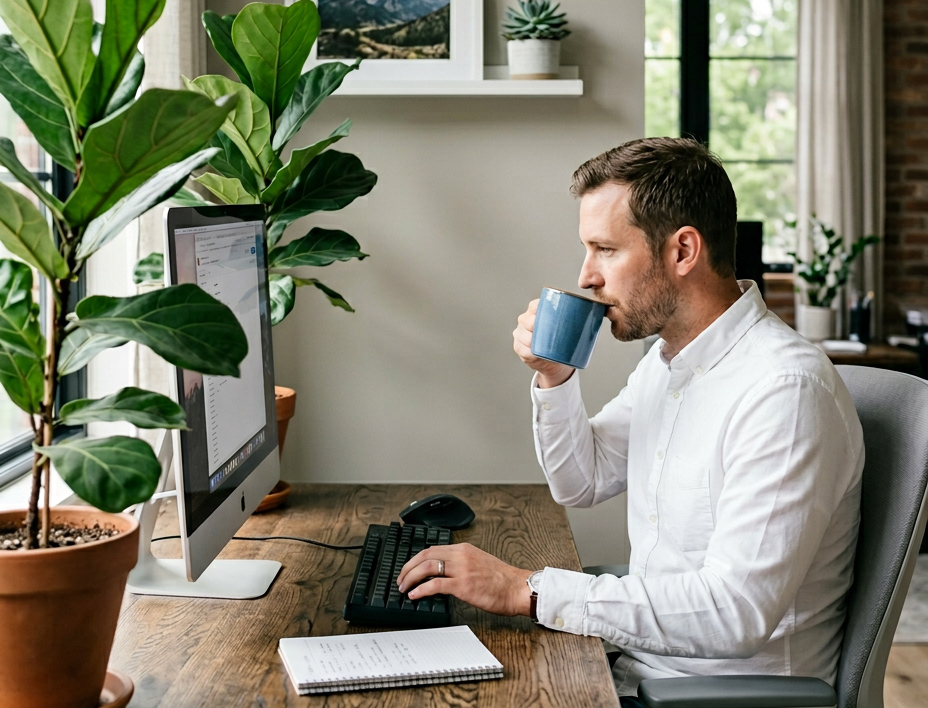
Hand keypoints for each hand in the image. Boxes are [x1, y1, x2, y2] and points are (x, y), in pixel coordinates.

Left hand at [397, 543, 532, 616]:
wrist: (518, 588)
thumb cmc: (502, 580)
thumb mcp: (479, 562)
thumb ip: (461, 563)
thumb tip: (444, 573)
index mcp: (464, 549)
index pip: (432, 549)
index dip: (416, 559)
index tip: (408, 569)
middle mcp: (461, 556)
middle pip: (425, 556)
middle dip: (408, 568)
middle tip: (400, 579)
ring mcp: (461, 570)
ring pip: (427, 567)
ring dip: (411, 577)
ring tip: (404, 587)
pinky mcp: (463, 586)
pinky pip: (435, 585)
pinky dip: (421, 590)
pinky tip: (415, 595)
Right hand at [512, 299, 574, 387]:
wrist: (556, 362)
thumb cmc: (564, 342)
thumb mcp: (570, 328)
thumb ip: (582, 318)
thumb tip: (602, 312)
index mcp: (537, 311)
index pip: (535, 305)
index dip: (539, 307)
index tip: (549, 313)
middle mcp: (525, 320)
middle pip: (526, 319)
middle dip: (533, 323)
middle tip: (547, 330)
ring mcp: (520, 334)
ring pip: (522, 334)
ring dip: (530, 339)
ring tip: (540, 342)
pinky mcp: (519, 348)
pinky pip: (521, 348)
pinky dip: (528, 351)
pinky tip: (533, 351)